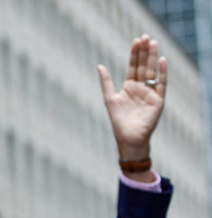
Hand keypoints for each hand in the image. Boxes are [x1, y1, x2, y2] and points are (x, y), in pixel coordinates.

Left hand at [98, 35, 166, 162]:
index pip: (133, 66)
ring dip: (153, 58)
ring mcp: (150, 93)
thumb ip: (106, 82)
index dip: (134, 54)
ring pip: (152, 71)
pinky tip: (162, 61)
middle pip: (143, 66)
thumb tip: (99, 65)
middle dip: (144, 52)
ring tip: (153, 43)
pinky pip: (161, 84)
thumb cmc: (118, 120)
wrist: (128, 137)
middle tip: (146, 37)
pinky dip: (162, 73)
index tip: (136, 40)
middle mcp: (140, 88)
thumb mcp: (109, 98)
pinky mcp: (158, 100)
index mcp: (129, 86)